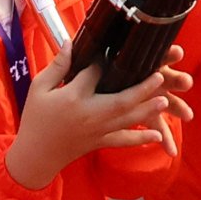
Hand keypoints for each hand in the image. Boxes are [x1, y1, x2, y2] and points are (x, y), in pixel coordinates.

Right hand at [3, 58, 191, 188]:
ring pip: (126, 120)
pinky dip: (141, 138)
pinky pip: (123, 140)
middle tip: (161, 77)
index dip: (104, 61)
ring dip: (147, 110)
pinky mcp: (100, 142)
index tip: (113, 48)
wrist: (35, 156)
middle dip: (142, 89)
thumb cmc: (35, 118)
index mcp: (72, 98)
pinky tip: (158, 135)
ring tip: (165, 100)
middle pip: (120, 101)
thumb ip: (57, 66)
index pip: (94, 75)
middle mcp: (89, 115)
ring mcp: (97, 131)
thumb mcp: (38, 88)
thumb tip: (71, 43)